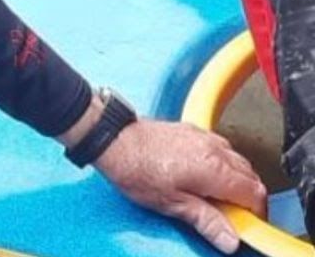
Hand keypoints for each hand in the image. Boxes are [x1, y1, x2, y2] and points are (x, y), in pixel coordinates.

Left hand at [94, 118, 266, 253]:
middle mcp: (213, 148)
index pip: (255, 193)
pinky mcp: (190, 129)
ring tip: (217, 197)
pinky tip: (205, 174)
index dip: (256, 213)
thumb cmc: (136, 168)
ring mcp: (202, 135)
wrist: (113, 139)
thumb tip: (231, 240)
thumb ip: (206, 221)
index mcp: (214, 168)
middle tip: (232, 215)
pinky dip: (222, 162)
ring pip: (237, 159)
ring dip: (236, 179)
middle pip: (250, 175)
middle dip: (248, 197)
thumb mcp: (172, 203)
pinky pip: (219, 146)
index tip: (246, 225)